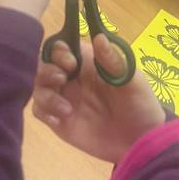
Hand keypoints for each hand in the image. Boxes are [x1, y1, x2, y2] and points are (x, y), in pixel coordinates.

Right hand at [32, 34, 164, 163]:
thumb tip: (99, 37)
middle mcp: (71, 77)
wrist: (141, 142)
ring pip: (38, 87)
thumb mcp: (132, 81)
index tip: (70, 62)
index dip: (59, 51)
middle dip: (46, 70)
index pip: (61, 47)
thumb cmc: (140, 105)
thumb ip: (113, 61)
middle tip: (62, 81)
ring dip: (45, 95)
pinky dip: (44, 113)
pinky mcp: (59, 120)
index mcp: (87, 62)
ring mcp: (63, 98)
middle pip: (43, 64)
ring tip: (66, 109)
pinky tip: (60, 120)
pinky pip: (39, 111)